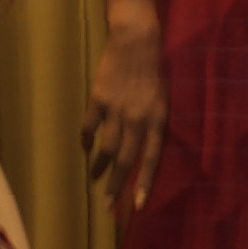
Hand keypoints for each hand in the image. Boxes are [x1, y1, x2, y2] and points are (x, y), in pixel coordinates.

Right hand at [88, 17, 172, 203]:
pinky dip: (86, 139)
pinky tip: (85, 147)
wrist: (136, 43)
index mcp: (158, 120)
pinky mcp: (98, 100)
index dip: (144, 184)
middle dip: (116, 184)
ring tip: (95, 178)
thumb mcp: (163, 101)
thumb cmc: (154, 72)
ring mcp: (116, 110)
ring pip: (106, 147)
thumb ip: (153, 125)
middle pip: (125, 160)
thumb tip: (143, 149)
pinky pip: (89, 127)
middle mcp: (138, 119)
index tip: (137, 206)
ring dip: (99, 166)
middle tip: (108, 204)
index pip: (151, 160)